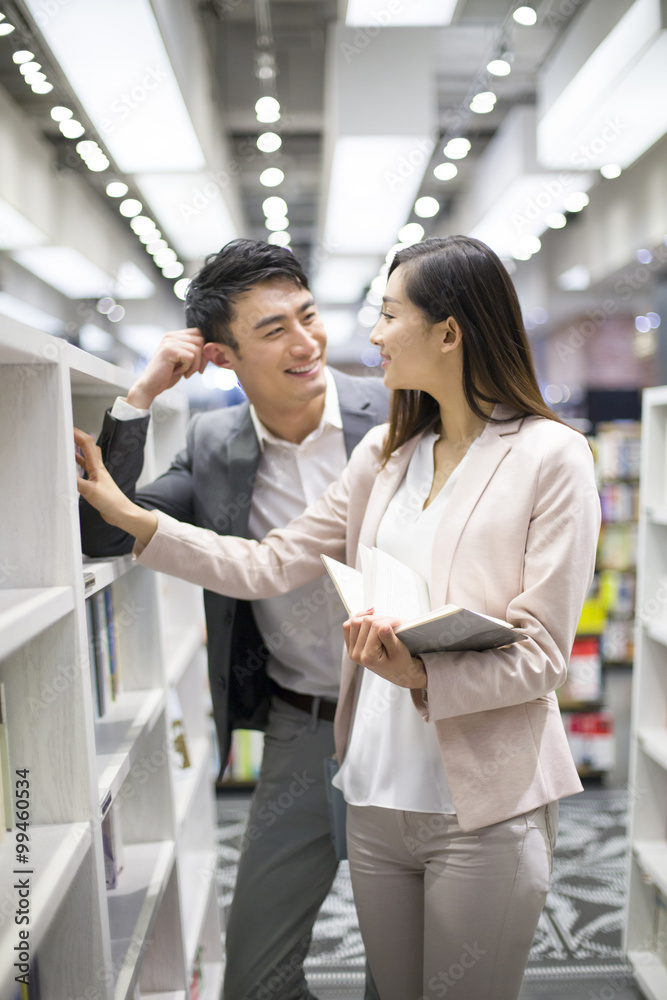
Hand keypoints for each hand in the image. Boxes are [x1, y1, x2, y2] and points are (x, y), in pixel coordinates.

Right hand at [75, 429, 157, 544]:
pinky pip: (84, 468)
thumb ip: (76, 481)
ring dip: (76, 448)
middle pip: (87, 446)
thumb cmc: (111, 502)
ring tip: (65, 443)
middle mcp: (97, 467)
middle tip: (64, 432)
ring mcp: (96, 474)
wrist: (122, 514)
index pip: (87, 443)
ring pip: (86, 456)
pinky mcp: (95, 482)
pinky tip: (71, 464)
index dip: (76, 433)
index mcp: (97, 466)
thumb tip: (62, 473)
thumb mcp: (90, 491)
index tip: (65, 426)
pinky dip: (77, 463)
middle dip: (76, 436)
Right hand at [126, 328, 206, 408]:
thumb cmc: (167, 375)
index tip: (200, 365)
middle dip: (203, 359)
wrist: (150, 386)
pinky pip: (191, 357)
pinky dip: (188, 368)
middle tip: (196, 371)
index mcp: (175, 336)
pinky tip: (178, 372)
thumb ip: (194, 351)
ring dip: (194, 365)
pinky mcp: (169, 350)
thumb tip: (213, 347)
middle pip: (201, 341)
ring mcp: (170, 341)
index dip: (205, 349)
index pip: (199, 334)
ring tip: (185, 373)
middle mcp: (172, 336)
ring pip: (197, 350)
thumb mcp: (183, 361)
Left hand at [343, 612, 426, 688]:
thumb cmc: (399, 663)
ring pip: (355, 622)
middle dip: (380, 618)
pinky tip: (369, 616)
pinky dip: (358, 618)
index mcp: (368, 657)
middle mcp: (356, 654)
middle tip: (393, 621)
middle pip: (364, 622)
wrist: (396, 672)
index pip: (375, 627)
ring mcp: (351, 650)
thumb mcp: (398, 651)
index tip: (399, 621)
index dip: (388, 621)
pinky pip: (348, 626)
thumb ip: (389, 638)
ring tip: (382, 619)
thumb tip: (384, 625)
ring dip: (369, 617)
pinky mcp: (351, 645)